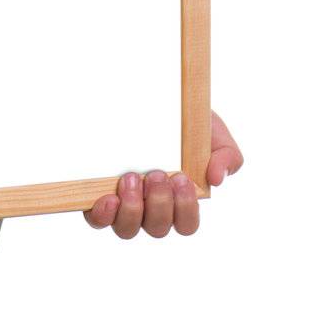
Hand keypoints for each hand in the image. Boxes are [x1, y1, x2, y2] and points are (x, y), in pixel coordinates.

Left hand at [83, 108, 243, 237]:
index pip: (186, 224)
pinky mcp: (101, 195)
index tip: (182, 178)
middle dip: (158, 204)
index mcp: (179, 200)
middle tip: (156, 174)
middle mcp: (152, 208)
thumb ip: (227, 156)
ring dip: (132, 209)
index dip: (184, 209)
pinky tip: (109, 197)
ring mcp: (126, 203)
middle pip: (157, 228)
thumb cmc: (185, 123)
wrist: (153, 98)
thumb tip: (216, 179)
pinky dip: (103, 214)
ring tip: (132, 177)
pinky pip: (99, 220)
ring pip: (127, 229)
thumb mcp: (213, 134)